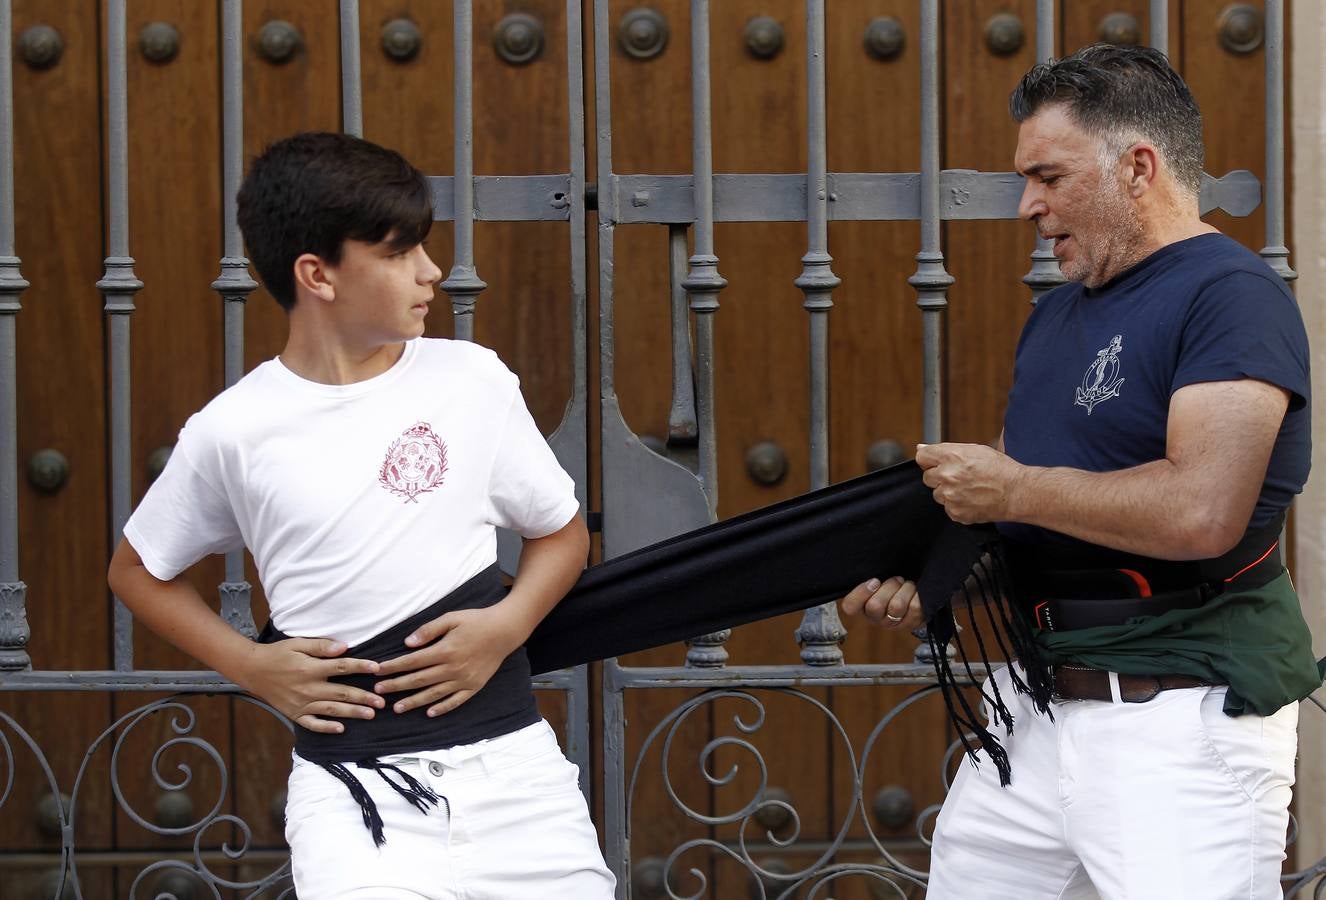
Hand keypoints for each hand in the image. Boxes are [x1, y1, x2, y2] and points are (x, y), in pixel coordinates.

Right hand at [239, 639, 383, 733]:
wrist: (253, 670)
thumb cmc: (278, 653)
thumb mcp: (298, 644)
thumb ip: (321, 646)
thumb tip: (344, 647)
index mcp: (310, 669)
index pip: (341, 667)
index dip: (360, 667)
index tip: (377, 668)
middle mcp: (308, 688)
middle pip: (341, 693)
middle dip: (363, 697)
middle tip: (382, 701)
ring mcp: (301, 703)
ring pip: (331, 710)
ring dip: (352, 712)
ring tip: (371, 714)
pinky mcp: (294, 714)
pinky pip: (312, 724)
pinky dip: (326, 728)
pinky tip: (341, 729)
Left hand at [374, 605, 522, 716]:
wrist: (504, 630)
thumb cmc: (476, 621)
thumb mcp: (451, 618)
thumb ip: (428, 630)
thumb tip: (408, 643)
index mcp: (445, 650)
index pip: (413, 661)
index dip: (394, 667)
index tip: (378, 671)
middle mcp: (453, 668)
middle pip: (419, 680)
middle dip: (397, 686)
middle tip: (378, 691)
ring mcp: (464, 679)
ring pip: (434, 694)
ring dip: (414, 701)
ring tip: (397, 708)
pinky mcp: (474, 686)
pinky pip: (456, 701)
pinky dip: (443, 708)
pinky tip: (430, 713)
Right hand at [840, 576, 922, 629]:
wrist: (916, 592)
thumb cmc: (893, 583)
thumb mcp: (879, 578)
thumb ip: (870, 577)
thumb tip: (872, 576)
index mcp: (862, 605)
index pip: (850, 606)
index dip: (860, 593)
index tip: (875, 581)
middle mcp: (875, 618)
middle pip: (875, 606)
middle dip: (889, 586)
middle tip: (897, 580)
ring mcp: (893, 623)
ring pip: (896, 606)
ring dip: (905, 589)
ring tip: (907, 585)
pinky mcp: (911, 624)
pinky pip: (914, 608)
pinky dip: (917, 595)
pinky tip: (916, 593)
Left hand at [916, 442, 1022, 523]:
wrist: (1017, 492)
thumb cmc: (1000, 469)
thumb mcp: (975, 450)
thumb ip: (945, 450)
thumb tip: (921, 448)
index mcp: (951, 456)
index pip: (922, 458)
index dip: (929, 461)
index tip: (936, 464)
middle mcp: (947, 475)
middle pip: (927, 477)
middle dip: (940, 477)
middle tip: (960, 477)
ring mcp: (950, 496)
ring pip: (937, 494)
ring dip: (948, 492)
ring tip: (969, 489)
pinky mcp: (954, 512)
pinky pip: (947, 508)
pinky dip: (957, 505)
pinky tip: (972, 499)